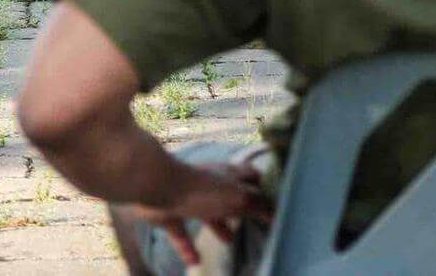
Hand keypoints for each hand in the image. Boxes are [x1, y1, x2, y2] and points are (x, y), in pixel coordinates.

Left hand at [126, 162, 269, 267]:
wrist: (157, 186)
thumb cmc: (203, 190)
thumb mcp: (239, 198)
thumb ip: (259, 205)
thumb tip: (278, 213)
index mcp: (229, 175)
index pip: (251, 177)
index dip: (262, 187)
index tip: (273, 202)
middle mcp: (209, 184)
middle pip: (229, 196)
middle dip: (240, 209)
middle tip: (252, 224)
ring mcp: (187, 198)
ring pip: (206, 213)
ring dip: (217, 227)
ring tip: (229, 242)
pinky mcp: (168, 213)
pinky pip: (180, 232)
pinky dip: (187, 246)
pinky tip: (195, 261)